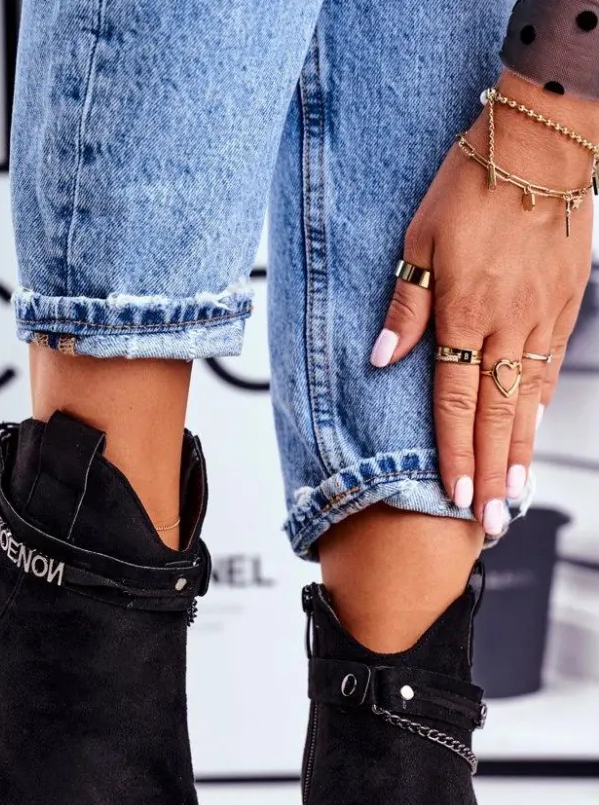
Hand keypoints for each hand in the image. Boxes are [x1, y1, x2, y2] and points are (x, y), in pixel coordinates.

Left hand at [372, 72, 594, 536]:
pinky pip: (550, 369)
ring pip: (529, 401)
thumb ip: (404, 304)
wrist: (542, 146)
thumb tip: (382, 358)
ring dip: (520, 451)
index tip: (453, 495)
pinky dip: (539, 407)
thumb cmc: (471, 186)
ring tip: (515, 493)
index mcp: (464, 313)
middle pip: (496, 416)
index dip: (453, 454)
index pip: (455, 402)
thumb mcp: (420, 239)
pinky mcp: (563, 308)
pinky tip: (533, 433)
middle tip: (491, 519)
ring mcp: (541, 320)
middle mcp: (507, 326)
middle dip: (491, 473)